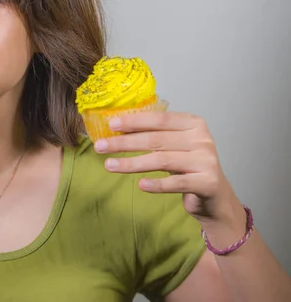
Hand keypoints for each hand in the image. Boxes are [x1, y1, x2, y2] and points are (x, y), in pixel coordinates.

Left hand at [93, 111, 244, 227]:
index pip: (159, 119)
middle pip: (156, 139)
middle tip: (100, 146)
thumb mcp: (173, 145)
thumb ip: (154, 135)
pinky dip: (157, 184)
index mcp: (193, 123)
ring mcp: (206, 160)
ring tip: (109, 165)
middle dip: (124, 143)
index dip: (134, 121)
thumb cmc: (187, 165)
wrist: (215, 196)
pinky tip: (140, 184)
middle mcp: (202, 139)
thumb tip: (117, 129)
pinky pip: (176, 182)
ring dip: (131, 163)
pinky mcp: (207, 182)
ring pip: (161, 160)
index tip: (111, 125)